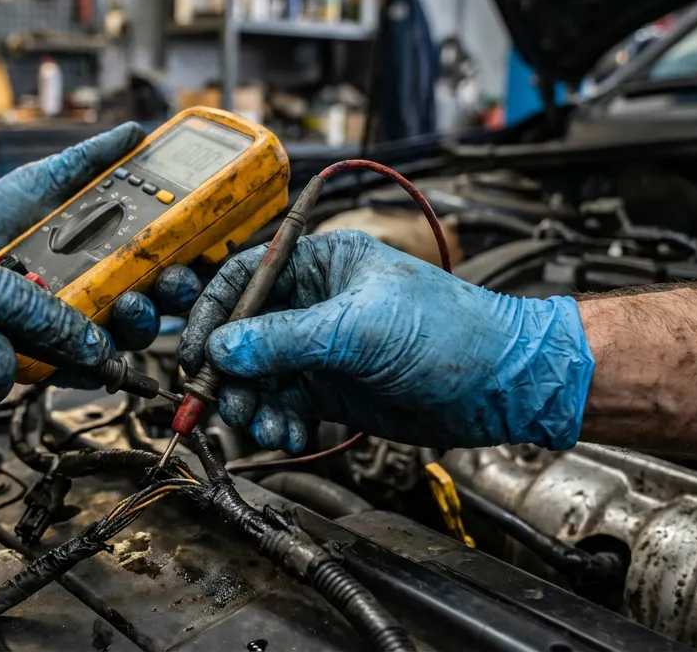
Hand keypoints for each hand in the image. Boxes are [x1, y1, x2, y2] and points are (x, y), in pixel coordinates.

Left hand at [0, 123, 200, 354]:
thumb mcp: (45, 181)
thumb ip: (90, 160)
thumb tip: (134, 131)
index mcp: (110, 251)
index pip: (164, 257)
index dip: (190, 255)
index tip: (203, 246)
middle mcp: (102, 290)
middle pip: (158, 298)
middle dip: (176, 291)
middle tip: (175, 277)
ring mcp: (79, 324)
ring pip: (130, 334)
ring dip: (143, 321)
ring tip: (131, 303)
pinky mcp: (52, 356)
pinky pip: (86, 367)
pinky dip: (99, 361)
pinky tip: (100, 346)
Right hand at [178, 230, 593, 452]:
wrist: (501, 383)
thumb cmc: (449, 332)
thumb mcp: (360, 329)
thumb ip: (286, 340)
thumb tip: (223, 349)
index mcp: (321, 263)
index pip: (244, 277)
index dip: (213, 313)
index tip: (195, 352)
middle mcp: (315, 302)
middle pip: (243, 333)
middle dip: (230, 372)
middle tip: (224, 402)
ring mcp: (321, 347)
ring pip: (259, 375)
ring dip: (253, 404)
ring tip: (267, 425)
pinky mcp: (332, 387)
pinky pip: (283, 404)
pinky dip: (277, 422)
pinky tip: (289, 433)